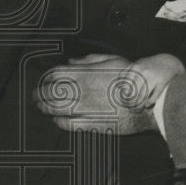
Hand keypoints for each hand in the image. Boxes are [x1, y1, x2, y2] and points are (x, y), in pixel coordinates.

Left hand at [34, 56, 157, 134]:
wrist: (149, 96)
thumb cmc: (132, 75)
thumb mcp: (110, 59)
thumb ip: (88, 61)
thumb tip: (72, 62)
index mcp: (84, 74)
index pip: (54, 75)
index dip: (45, 78)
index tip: (43, 80)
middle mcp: (81, 92)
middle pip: (51, 93)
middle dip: (40, 93)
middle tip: (36, 95)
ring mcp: (86, 109)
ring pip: (56, 109)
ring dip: (45, 108)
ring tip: (41, 107)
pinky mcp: (94, 124)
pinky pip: (70, 125)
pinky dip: (60, 122)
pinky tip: (57, 120)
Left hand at [123, 53, 185, 106]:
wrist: (169, 61)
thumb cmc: (150, 66)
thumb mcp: (138, 65)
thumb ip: (127, 73)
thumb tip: (117, 86)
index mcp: (135, 67)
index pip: (125, 87)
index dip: (123, 97)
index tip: (124, 103)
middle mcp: (143, 71)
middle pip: (132, 93)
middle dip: (131, 104)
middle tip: (131, 109)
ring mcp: (153, 76)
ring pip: (142, 97)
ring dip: (139, 106)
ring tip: (139, 109)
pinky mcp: (162, 82)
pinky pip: (152, 98)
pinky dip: (148, 103)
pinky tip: (147, 105)